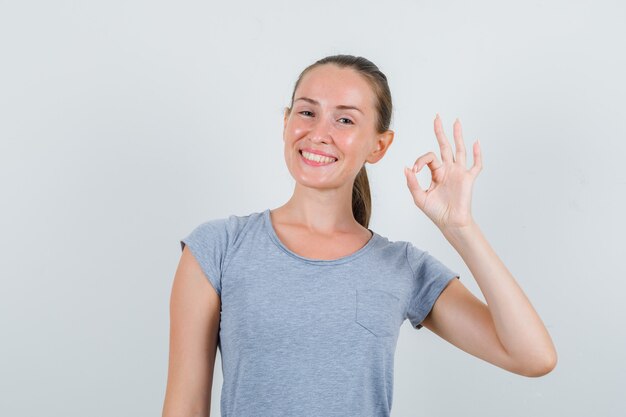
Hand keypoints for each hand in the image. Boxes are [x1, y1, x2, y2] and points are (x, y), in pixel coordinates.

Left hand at [404, 114, 481, 230]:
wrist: (449, 222)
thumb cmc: (436, 211)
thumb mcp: (419, 197)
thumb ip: (412, 182)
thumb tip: (406, 168)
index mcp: (436, 173)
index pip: (428, 157)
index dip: (420, 160)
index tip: (415, 169)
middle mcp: (448, 169)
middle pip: (444, 146)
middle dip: (440, 132)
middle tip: (437, 118)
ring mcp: (459, 173)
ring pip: (459, 150)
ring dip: (458, 136)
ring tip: (456, 122)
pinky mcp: (468, 179)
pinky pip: (475, 165)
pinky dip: (477, 154)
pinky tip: (476, 142)